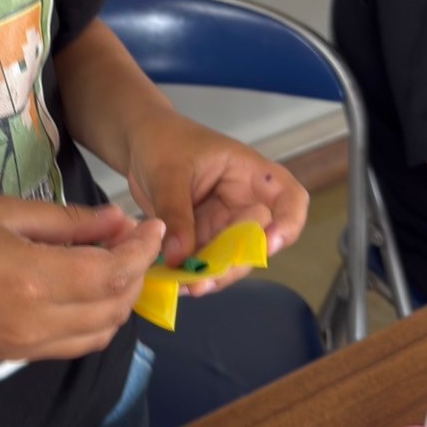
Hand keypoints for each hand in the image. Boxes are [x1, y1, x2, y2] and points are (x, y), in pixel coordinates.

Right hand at [0, 194, 163, 359]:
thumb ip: (64, 220)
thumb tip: (114, 221)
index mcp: (34, 279)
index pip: (112, 271)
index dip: (141, 248)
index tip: (152, 223)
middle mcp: (36, 322)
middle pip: (113, 307)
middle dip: (135, 272)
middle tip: (134, 236)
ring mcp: (22, 345)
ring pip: (97, 333)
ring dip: (118, 301)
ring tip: (114, 259)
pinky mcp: (9, 353)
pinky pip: (69, 344)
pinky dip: (92, 319)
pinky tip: (84, 286)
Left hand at [124, 110, 308, 295]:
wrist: (137, 141)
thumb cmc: (161, 140)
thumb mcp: (167, 171)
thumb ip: (175, 212)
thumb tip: (180, 257)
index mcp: (248, 172)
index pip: (289, 197)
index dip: (289, 223)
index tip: (270, 245)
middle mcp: (242, 200)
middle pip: (258, 240)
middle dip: (236, 264)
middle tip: (205, 280)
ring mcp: (223, 221)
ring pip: (232, 258)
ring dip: (213, 276)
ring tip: (187, 286)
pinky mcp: (203, 236)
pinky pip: (206, 261)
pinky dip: (193, 274)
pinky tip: (175, 283)